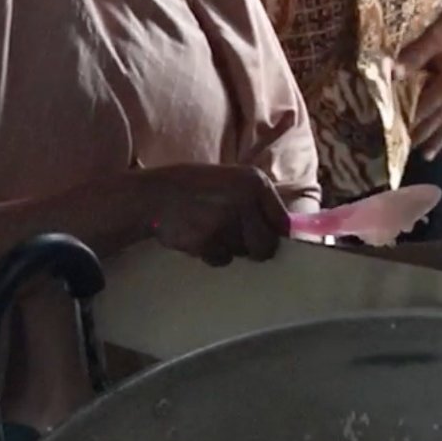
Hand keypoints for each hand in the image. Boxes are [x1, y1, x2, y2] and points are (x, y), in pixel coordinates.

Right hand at [135, 164, 289, 266]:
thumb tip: (285, 231)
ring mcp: (226, 221)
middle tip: (239, 242)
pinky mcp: (207, 240)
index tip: (269, 241)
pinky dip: (211, 254)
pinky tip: (199, 236)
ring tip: (211, 229)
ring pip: (242, 253)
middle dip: (255, 249)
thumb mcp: (234, 181)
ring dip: (229, 248)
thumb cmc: (198, 188)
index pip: (283, 222)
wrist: (156, 195)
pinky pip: (221, 259)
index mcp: (256, 182)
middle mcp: (246, 200)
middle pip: (267, 246)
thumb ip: (258, 202)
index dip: (276, 235)